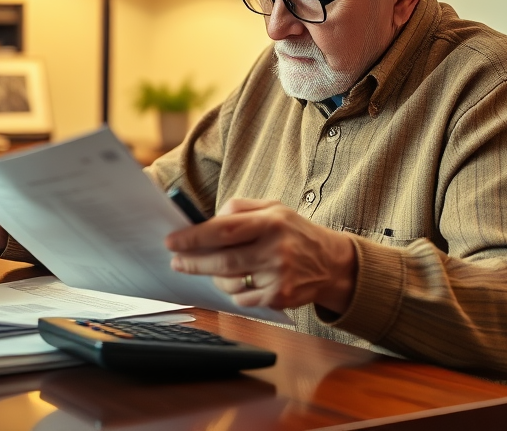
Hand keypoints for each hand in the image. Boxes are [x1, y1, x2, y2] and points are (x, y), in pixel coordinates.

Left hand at [165, 197, 357, 312]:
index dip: (194, 237)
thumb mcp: (274, 208)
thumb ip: (240, 208)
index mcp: (271, 222)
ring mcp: (277, 276)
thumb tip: (207, 219)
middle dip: (192, 262)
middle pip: (222, 260)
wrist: (332, 263)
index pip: (223, 230)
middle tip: (176, 261)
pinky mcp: (279, 298)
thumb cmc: (295, 232)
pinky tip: (243, 281)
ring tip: (216, 268)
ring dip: (214, 276)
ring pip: (229, 282)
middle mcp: (275, 250)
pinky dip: (235, 292)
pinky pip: (242, 299)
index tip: (173, 241)